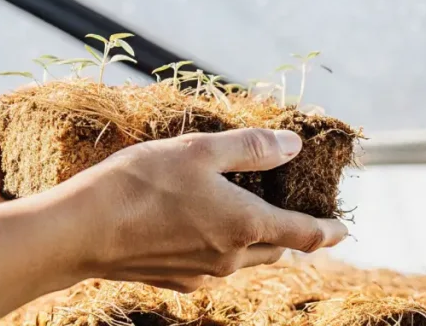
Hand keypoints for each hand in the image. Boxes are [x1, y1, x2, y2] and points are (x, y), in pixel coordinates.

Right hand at [62, 128, 347, 292]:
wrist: (82, 232)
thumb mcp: (199, 151)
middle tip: (293, 215)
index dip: (329, 231)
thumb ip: (251, 148)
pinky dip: (217, 249)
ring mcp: (200, 274)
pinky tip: (195, 230)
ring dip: (253, 242)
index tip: (343, 230)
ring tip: (245, 218)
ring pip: (243, 260)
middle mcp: (230, 258)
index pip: (306, 234)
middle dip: (291, 235)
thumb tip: (293, 146)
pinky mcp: (172, 280)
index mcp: (246, 226)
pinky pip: (209, 267)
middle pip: (276, 250)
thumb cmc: (140, 184)